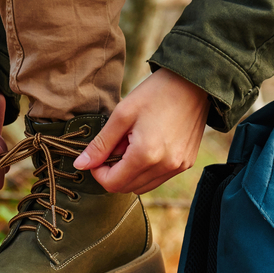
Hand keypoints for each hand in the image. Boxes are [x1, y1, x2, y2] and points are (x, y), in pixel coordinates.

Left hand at [73, 69, 210, 193]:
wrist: (193, 83)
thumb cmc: (155, 93)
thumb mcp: (122, 114)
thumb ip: (101, 144)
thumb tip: (80, 165)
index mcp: (146, 155)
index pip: (113, 184)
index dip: (99, 172)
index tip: (99, 154)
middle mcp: (165, 166)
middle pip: (127, 188)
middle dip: (114, 173)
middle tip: (116, 146)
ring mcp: (178, 167)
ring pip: (144, 186)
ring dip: (131, 173)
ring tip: (133, 144)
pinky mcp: (186, 163)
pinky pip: (159, 178)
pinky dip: (147, 169)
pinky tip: (149, 146)